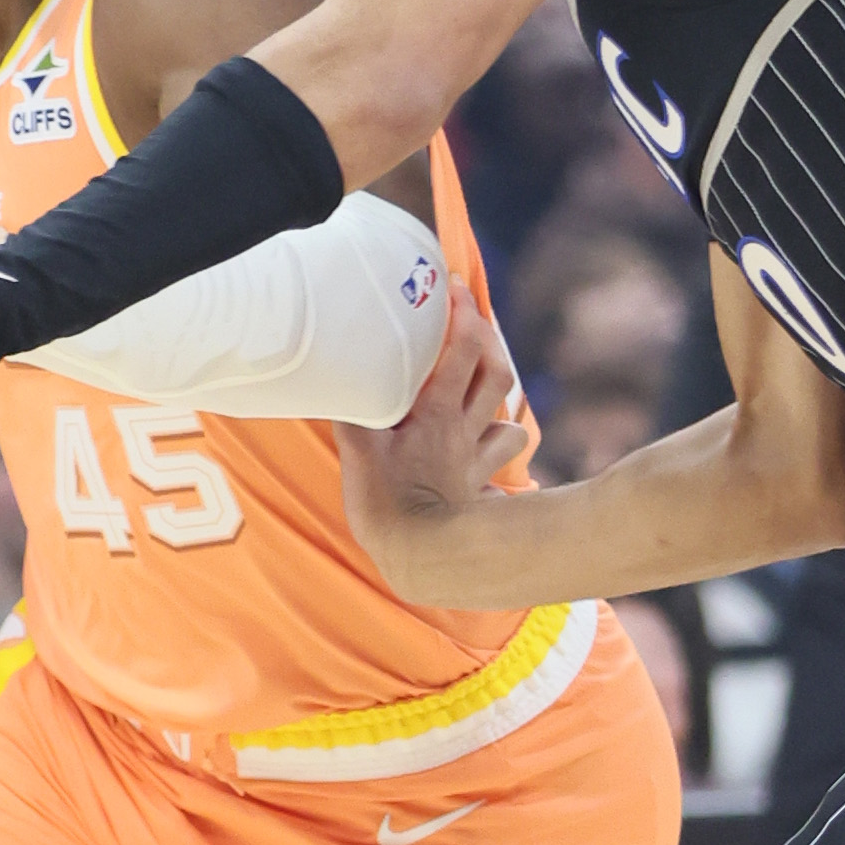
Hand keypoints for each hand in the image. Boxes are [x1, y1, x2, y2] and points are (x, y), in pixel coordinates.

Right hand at [333, 287, 529, 593]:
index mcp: (435, 412)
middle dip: (492, 348)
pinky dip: (499, 455)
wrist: (424, 556)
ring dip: (503, 408)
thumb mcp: (357, 452)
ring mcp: (476, 462)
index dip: (464, 313)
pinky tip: (490, 454)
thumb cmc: (387, 503)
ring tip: (486, 398)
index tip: (456, 287)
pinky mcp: (480, 491)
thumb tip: (335, 383)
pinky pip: (500, 468)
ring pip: (509, 423)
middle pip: (498, 376)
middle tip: (477, 333)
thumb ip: (350, 415)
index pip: (462, 349)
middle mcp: (463, 431)